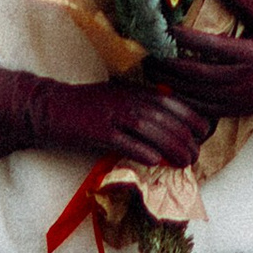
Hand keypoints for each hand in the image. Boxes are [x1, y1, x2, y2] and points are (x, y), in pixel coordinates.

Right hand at [0, 67, 213, 168]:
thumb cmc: (85, 106)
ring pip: (152, 130)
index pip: (172, 100)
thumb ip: (141, 107)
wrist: (48, 108)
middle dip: (187, 136)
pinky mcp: (99, 132)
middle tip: (197, 154)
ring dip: (173, 147)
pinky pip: (127, 142)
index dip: (192, 116)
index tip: (204, 133)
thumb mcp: (117, 98)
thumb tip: (170, 125)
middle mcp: (127, 99)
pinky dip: (144, 152)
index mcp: (133, 90)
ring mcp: (113, 115)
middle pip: (167, 116)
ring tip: (186, 162)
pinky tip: (157, 162)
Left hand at [147, 0, 252, 126]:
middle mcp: (244, 79)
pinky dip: (183, 100)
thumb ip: (244, 1)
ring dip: (171, 84)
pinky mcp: (236, 112)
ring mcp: (239, 99)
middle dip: (169, 66)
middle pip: (198, 75)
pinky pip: (204, 109)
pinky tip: (168, 89)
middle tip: (148, 55)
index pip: (212, 47)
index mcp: (252, 55)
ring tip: (151, 71)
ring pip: (197, 95)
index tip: (166, 30)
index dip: (186, 40)